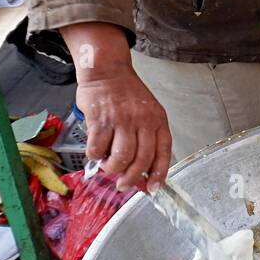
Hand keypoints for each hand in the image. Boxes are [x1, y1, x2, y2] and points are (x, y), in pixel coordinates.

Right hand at [76, 68, 172, 191]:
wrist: (107, 71)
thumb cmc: (126, 94)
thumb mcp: (147, 112)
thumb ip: (146, 137)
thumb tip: (142, 169)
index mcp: (158, 120)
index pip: (164, 152)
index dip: (159, 174)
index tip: (153, 188)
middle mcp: (143, 121)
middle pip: (141, 160)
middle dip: (132, 179)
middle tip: (123, 185)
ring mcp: (122, 121)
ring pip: (121, 158)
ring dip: (113, 169)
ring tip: (108, 167)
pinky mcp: (101, 121)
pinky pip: (98, 149)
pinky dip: (96, 156)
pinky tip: (96, 152)